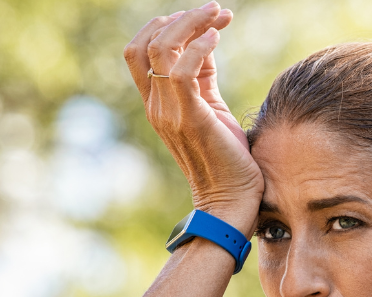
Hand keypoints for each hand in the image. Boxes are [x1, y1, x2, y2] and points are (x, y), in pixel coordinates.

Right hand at [124, 2, 262, 235]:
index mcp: (157, 104)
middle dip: (180, 17)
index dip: (167, 25)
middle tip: (214, 9)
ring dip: (191, 23)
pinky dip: (199, 47)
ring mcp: (169, 113)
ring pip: (161, 48)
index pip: (140, 52)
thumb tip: (206, 42)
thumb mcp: (212, 109)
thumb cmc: (228, 160)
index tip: (205, 17)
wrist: (231, 202)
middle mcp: (156, 107)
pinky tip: (217, 37)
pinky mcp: (190, 119)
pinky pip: (182, 71)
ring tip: (219, 14)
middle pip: (144, 43)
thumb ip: (203, 78)